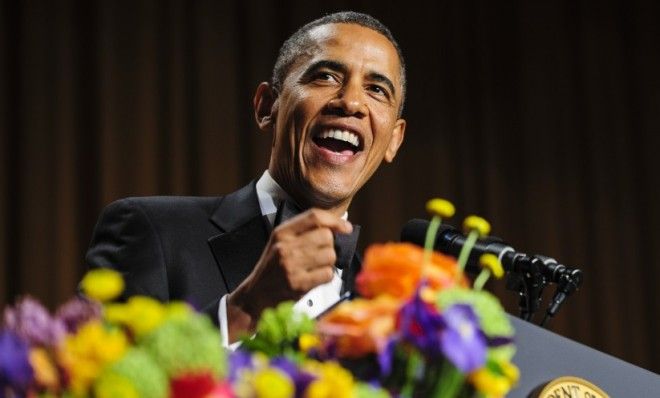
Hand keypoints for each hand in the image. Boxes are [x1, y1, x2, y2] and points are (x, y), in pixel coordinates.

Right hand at [226, 208, 351, 340]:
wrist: (256, 294)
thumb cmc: (273, 268)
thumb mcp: (280, 243)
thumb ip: (303, 232)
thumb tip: (336, 227)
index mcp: (282, 233)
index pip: (314, 217)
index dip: (335, 220)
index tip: (345, 227)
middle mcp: (286, 247)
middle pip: (326, 236)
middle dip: (329, 245)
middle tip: (321, 254)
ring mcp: (292, 266)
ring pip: (330, 255)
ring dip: (328, 262)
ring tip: (316, 267)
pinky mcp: (299, 284)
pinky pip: (328, 274)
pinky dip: (326, 277)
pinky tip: (315, 278)